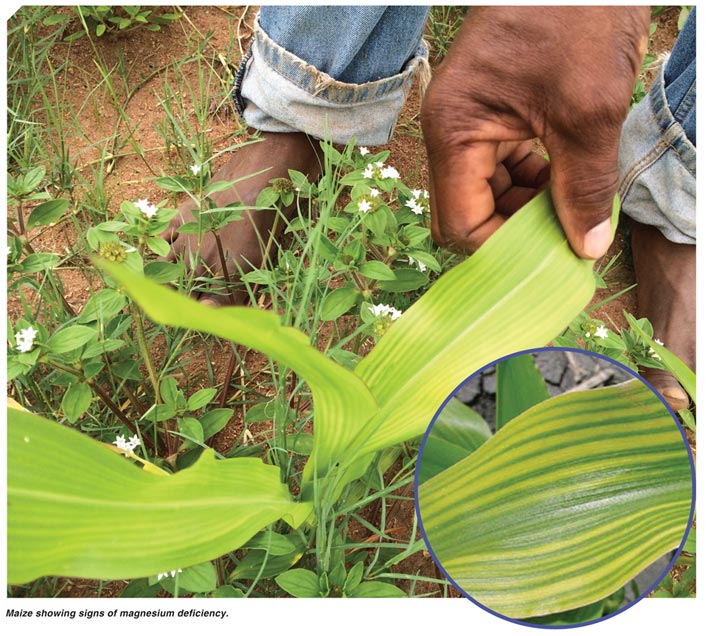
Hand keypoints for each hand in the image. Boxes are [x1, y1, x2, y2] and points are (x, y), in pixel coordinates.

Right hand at [421, 6, 649, 258]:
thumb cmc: (575, 17)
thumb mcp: (588, 110)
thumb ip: (584, 185)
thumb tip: (585, 247)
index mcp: (454, 133)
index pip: (461, 223)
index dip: (501, 251)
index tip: (547, 259)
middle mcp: (449, 132)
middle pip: (470, 212)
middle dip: (515, 231)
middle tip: (565, 236)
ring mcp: (467, 122)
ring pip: (486, 193)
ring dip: (526, 207)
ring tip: (571, 206)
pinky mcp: (489, 113)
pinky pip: (501, 166)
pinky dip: (532, 181)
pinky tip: (565, 179)